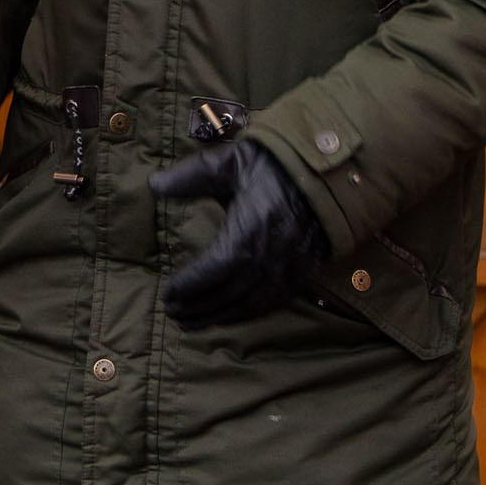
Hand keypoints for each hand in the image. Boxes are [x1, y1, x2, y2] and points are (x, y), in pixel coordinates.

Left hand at [151, 140, 330, 327]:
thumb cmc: (276, 163)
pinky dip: (248, 314)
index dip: (191, 284)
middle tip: (173, 313)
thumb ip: (191, 175)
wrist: (332, 170)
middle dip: (199, 306)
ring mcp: (293, 266)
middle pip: (232, 292)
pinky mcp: (305, 272)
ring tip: (191, 323)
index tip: (167, 293)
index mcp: (253, 226)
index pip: (217, 267)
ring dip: (220, 317)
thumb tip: (153, 185)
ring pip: (253, 303)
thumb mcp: (232, 161)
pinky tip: (230, 316)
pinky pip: (275, 302)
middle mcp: (274, 253)